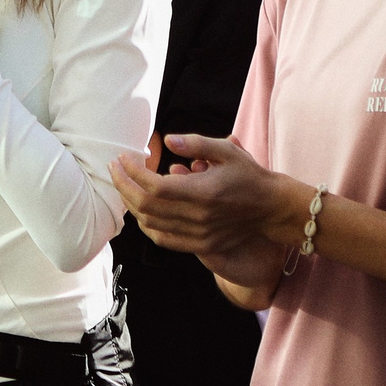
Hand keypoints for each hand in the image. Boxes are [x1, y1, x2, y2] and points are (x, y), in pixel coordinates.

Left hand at [108, 133, 302, 284]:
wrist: (270, 207)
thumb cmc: (248, 175)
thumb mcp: (227, 151)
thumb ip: (196, 144)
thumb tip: (167, 140)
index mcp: (203, 193)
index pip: (154, 186)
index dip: (132, 172)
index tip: (123, 158)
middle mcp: (198, 217)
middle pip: (146, 206)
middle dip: (123, 185)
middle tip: (115, 168)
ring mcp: (199, 235)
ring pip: (150, 224)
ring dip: (132, 203)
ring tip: (124, 184)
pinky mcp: (201, 245)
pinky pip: (163, 239)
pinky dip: (146, 224)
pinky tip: (140, 209)